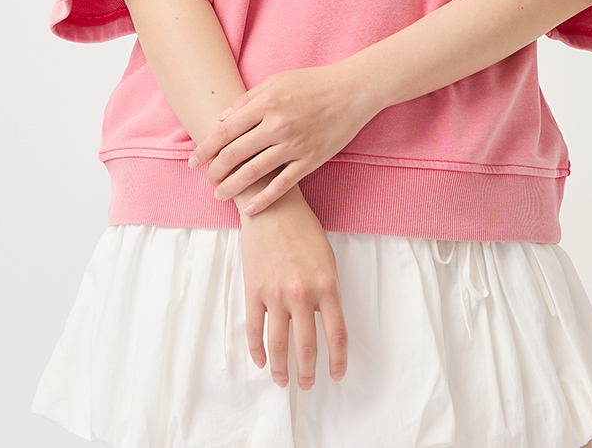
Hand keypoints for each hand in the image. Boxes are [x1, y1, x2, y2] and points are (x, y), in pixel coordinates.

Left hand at [186, 62, 378, 215]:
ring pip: (254, 173)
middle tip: (206, 179)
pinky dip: (263, 199)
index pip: (225, 132)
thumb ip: (248, 99)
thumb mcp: (277, 81)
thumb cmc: (313, 83)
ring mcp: (294, 145)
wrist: (352, 92)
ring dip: (232, 187)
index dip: (205, 149)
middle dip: (214, 171)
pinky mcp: (310, 160)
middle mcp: (276, 126)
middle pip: (234, 155)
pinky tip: (249, 209)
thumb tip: (222, 119)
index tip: (192, 161)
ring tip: (219, 194)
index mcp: (265, 104)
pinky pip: (282, 185)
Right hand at [239, 194, 348, 388]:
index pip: (337, 335)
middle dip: (307, 372)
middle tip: (306, 384)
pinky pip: (255, 329)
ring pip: (278, 344)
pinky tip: (261, 361)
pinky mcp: (254, 290)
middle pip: (307, 347)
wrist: (273, 206)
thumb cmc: (303, 229)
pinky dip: (257, 350)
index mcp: (327, 286)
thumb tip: (322, 324)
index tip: (336, 374)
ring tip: (283, 381)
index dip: (338, 360)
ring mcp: (276, 294)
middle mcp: (302, 294)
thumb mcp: (326, 259)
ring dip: (281, 369)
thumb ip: (327, 292)